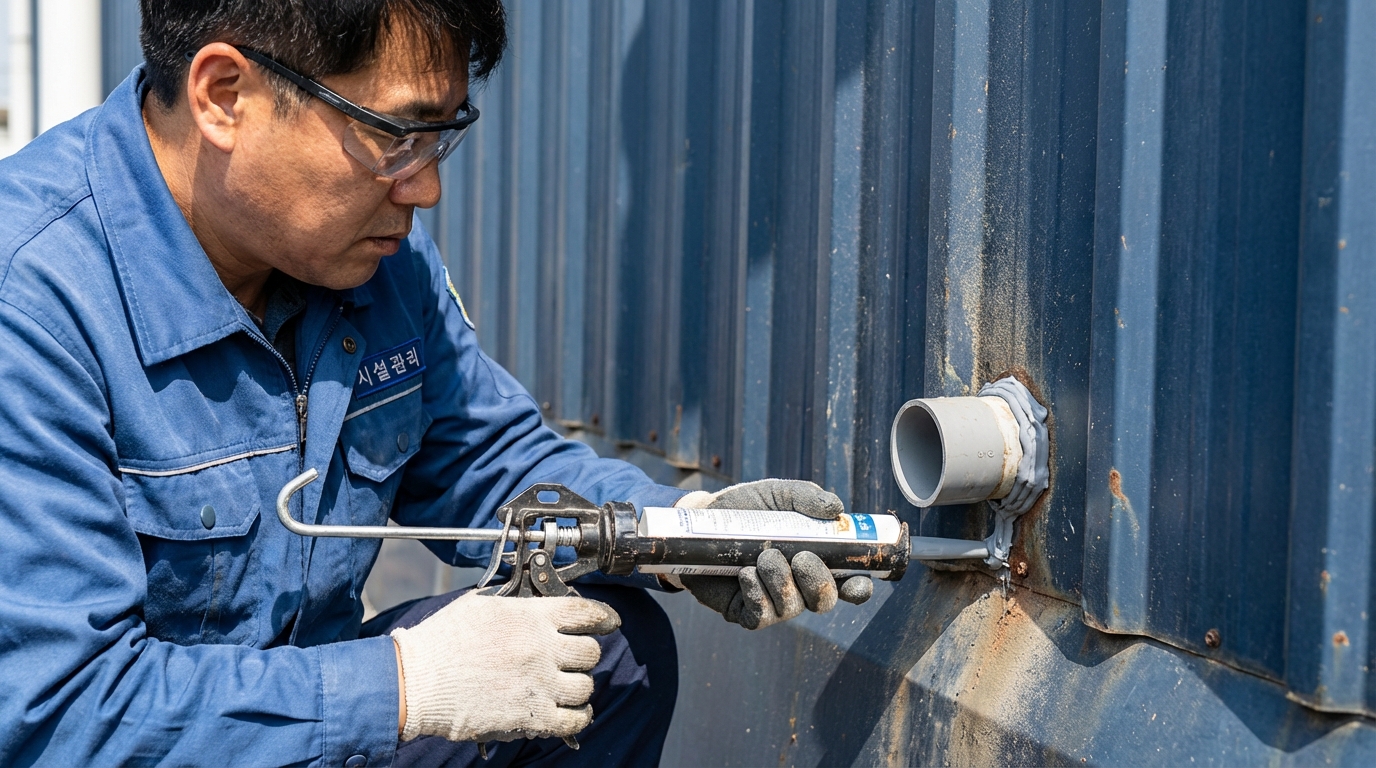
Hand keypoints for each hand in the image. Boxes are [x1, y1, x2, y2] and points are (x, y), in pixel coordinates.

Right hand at [391, 592, 619, 742]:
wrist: (415, 681)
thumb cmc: (441, 642)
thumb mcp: (480, 606)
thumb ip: (515, 605)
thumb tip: (535, 606)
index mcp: (530, 617)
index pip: (584, 612)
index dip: (602, 617)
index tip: (608, 622)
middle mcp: (540, 648)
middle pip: (590, 651)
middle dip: (584, 654)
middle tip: (573, 658)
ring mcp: (538, 684)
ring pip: (586, 686)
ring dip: (579, 686)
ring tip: (567, 686)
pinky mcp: (530, 716)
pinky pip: (573, 719)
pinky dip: (578, 717)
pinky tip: (572, 712)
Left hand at [674, 479, 873, 629]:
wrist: (703, 517)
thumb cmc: (748, 507)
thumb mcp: (778, 495)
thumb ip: (807, 498)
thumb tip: (836, 509)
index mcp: (816, 561)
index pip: (848, 584)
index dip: (858, 588)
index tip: (858, 580)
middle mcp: (799, 586)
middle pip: (824, 601)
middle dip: (818, 582)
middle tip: (800, 557)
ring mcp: (773, 602)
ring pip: (791, 608)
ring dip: (782, 582)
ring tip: (764, 556)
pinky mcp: (744, 611)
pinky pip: (760, 617)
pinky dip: (757, 596)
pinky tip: (746, 574)